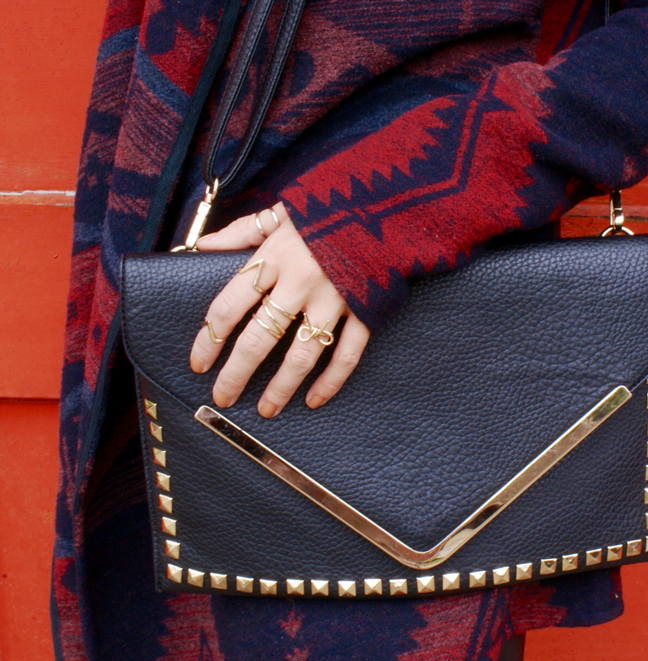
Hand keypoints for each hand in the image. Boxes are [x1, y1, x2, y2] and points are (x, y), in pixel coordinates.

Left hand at [190, 202, 369, 417]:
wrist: (387, 202)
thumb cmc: (326, 208)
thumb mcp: (279, 213)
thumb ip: (240, 232)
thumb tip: (199, 247)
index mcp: (274, 257)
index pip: (229, 306)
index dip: (208, 340)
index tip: (198, 363)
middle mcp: (300, 282)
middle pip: (258, 338)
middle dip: (236, 374)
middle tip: (223, 397)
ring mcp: (335, 300)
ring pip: (302, 355)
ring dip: (281, 387)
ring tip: (268, 410)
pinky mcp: (365, 311)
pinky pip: (347, 355)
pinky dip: (331, 381)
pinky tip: (314, 400)